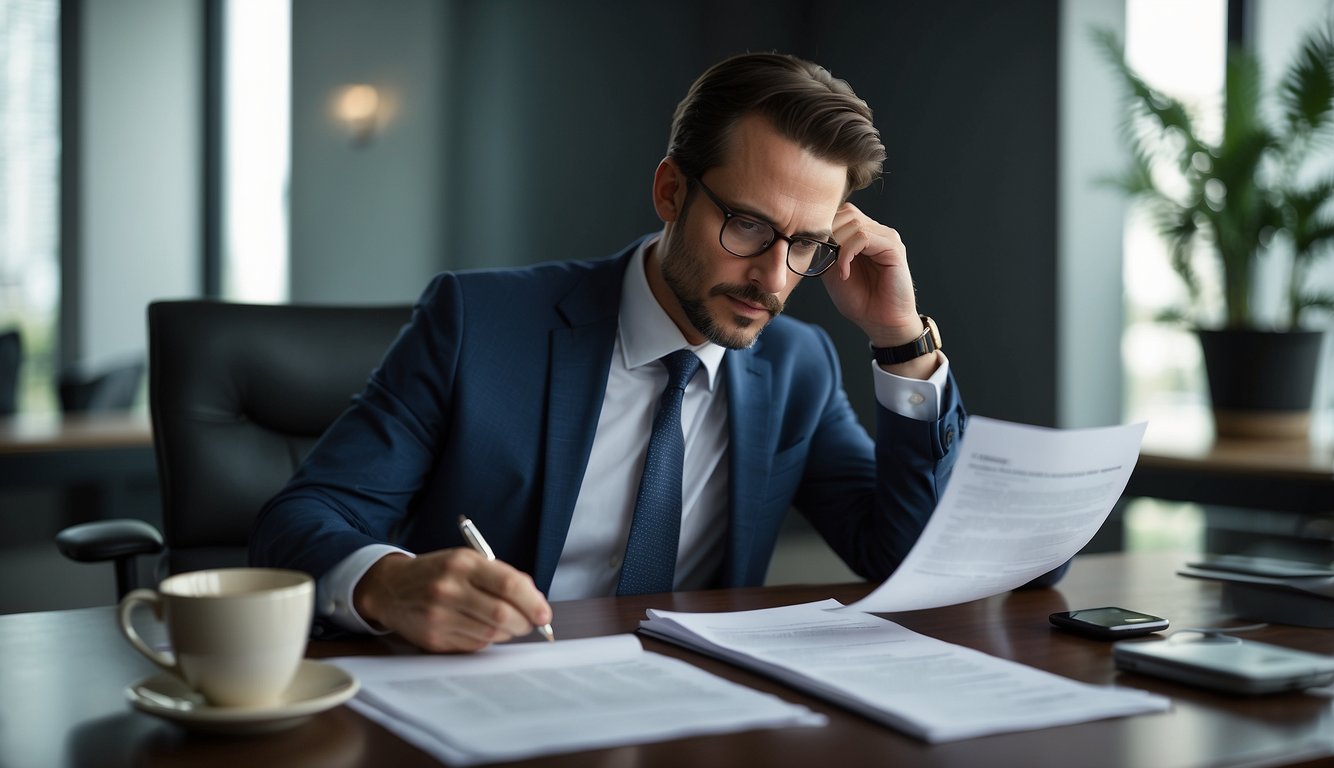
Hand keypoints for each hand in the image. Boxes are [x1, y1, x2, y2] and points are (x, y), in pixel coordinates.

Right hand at [353, 549, 553, 651]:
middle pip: (502, 614)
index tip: (544, 614)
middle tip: (531, 623)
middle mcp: (449, 589)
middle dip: (524, 623)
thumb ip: (500, 576)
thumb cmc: (438, 572)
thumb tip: (535, 601)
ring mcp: (439, 616)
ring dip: (508, 632)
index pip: (509, 584)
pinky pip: (475, 645)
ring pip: (491, 633)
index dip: (533, 602)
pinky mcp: (434, 639)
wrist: (390, 588)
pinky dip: (488, 639)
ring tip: (508, 624)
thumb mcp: (466, 561)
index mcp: (462, 564)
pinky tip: (483, 628)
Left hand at [821, 202, 922, 347]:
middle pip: (846, 213)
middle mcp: (876, 231)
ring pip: (854, 223)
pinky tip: (844, 273)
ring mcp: (886, 237)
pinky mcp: (893, 247)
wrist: (880, 321)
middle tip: (823, 259)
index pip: (840, 214)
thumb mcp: (831, 270)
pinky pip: (864, 237)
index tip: (812, 251)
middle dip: (829, 234)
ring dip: (838, 245)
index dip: (823, 228)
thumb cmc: (858, 299)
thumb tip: (806, 235)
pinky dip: (847, 254)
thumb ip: (824, 250)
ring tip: (836, 269)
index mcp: (862, 234)